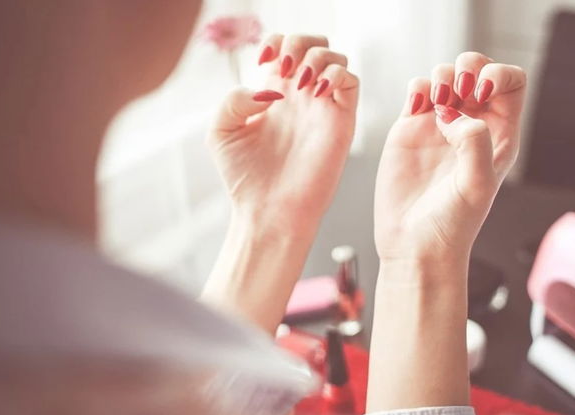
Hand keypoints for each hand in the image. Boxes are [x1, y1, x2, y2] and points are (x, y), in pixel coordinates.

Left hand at [201, 35, 356, 332]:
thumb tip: (271, 87)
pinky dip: (337, 75)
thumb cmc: (245, 179)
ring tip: (301, 83)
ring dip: (318, 58)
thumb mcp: (222, 131)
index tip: (266, 61)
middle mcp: (301, 97)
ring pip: (336, 58)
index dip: (277, 41)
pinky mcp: (341, 122)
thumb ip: (235, 99)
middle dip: (301, 42)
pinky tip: (316, 92)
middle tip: (287, 66)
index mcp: (274, 94)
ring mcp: (323, 108)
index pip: (284, 46)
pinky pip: (352, 81)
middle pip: (314, 45)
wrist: (269, 212)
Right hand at [375, 52, 525, 261]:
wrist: (414, 244)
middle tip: (457, 91)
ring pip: (445, 75)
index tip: (481, 91)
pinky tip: (417, 108)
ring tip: (435, 105)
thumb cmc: (452, 225)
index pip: (511, 84)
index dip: (499, 75)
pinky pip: (416, 90)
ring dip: (441, 76)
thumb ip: (475, 142)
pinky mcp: (409, 129)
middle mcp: (471, 126)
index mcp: (499, 136)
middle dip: (468, 67)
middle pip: (478, 70)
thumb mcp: (477, 185)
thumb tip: (452, 115)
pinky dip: (417, 87)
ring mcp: (439, 126)